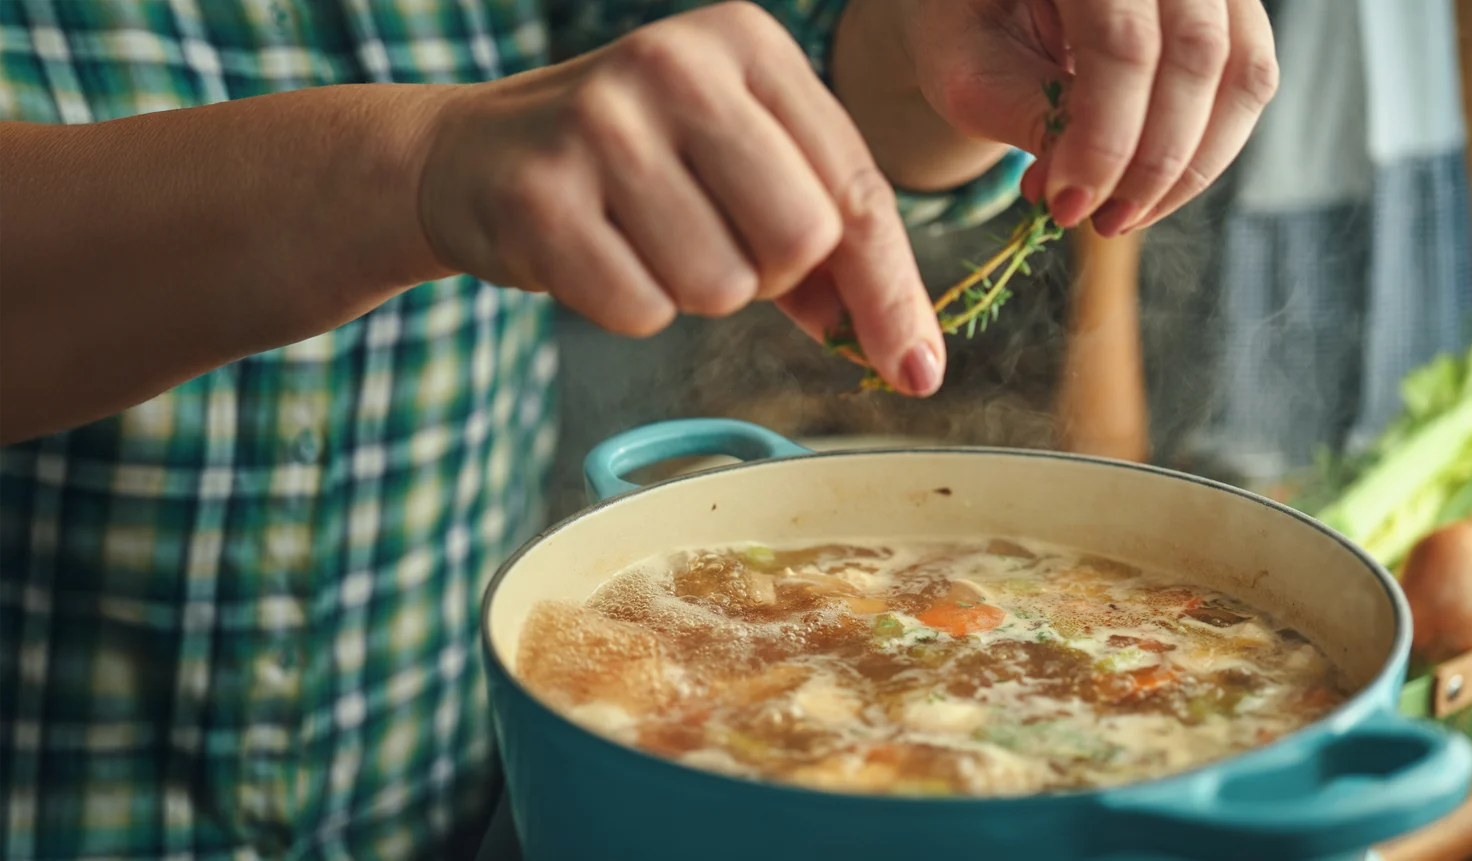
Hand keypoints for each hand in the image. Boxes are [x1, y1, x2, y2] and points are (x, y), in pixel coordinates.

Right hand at [417, 2, 946, 395]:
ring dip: (695, 292)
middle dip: (771, 278)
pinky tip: (596, 253)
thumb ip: (832, 248)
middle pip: (801, 240)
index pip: (857, 189)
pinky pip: (642, 310)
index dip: (891, 291)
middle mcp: (676, 63)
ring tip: (644, 239)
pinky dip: (631, 308)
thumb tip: (906, 354)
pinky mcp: (539, 193)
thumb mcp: (741, 168)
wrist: (471, 155)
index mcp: (746, 41)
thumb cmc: (637, 168)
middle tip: (715, 245)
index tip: (916, 368)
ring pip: (722, 286)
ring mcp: (601, 123)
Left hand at [877, 0, 1278, 235]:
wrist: (1001, 0)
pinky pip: (1251, 83)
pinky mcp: (1234, 8)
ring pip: (1242, 74)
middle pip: (1195, 56)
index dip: (1104, 139)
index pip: (1121, 42)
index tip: (1068, 204)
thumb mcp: (970, 67)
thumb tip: (1086, 189)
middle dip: (1151, 162)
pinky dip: (1208, 149)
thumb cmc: (974, 21)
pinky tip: (1149, 187)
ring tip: (1124, 215)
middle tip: (1099, 221)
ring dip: (1190, 166)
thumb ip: (1029, 117)